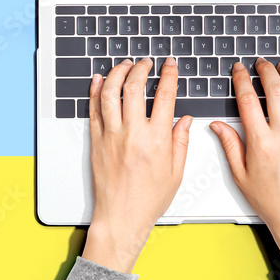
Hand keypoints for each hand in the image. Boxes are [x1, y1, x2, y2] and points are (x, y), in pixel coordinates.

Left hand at [82, 57, 191, 272]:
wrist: (121, 217)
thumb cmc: (148, 200)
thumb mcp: (176, 172)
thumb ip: (181, 142)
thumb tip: (185, 119)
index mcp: (157, 140)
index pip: (164, 96)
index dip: (169, 75)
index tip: (170, 64)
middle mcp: (133, 134)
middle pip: (135, 87)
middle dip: (141, 68)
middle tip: (146, 62)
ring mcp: (111, 136)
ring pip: (111, 93)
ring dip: (118, 73)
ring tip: (125, 65)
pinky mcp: (96, 141)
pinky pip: (93, 109)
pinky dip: (96, 90)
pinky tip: (100, 79)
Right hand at [209, 59, 279, 266]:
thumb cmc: (271, 200)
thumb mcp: (241, 175)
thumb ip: (230, 145)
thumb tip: (217, 124)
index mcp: (261, 144)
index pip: (248, 101)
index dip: (242, 80)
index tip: (239, 70)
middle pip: (274, 91)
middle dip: (266, 71)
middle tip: (261, 63)